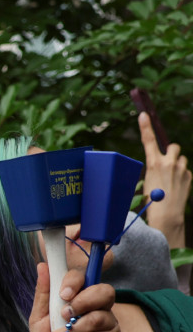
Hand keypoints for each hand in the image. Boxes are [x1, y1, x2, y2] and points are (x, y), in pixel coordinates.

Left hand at [28, 262, 119, 331]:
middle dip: (83, 302)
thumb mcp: (39, 318)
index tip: (64, 294)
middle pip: (104, 291)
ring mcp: (109, 324)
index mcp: (80, 298)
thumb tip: (42, 265)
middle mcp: (98, 308)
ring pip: (98, 318)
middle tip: (66, 316)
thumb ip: (44, 293)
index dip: (76, 281)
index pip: (86, 278)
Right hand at [140, 110, 187, 247]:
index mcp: (153, 164)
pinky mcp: (189, 176)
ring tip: (170, 179)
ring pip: (181, 158)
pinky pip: (185, 170)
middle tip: (166, 162)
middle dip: (170, 152)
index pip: (148, 140)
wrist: (168, 216)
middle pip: (173, 146)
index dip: (145, 126)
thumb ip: (154, 169)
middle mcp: (169, 163)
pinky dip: (182, 175)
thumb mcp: (147, 182)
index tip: (143, 115)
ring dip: (177, 164)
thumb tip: (159, 165)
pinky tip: (176, 187)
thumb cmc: (152, 202)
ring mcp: (181, 169)